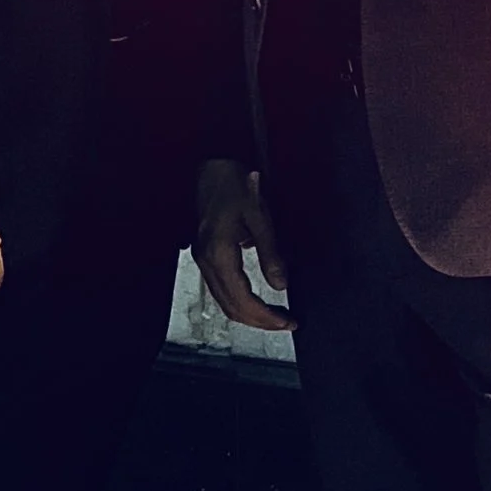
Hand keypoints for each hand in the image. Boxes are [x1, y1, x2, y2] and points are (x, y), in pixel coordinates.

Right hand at [195, 156, 292, 329]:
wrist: (211, 166)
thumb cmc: (235, 185)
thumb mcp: (260, 216)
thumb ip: (270, 253)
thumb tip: (281, 285)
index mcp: (219, 253)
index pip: (242, 300)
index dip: (266, 317)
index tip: (288, 322)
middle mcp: (206, 261)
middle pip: (231, 307)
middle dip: (260, 322)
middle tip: (287, 324)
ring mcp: (202, 260)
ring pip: (224, 302)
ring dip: (249, 315)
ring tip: (276, 318)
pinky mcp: (205, 256)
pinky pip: (221, 290)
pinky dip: (239, 302)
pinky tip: (257, 303)